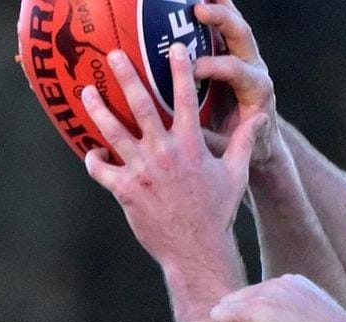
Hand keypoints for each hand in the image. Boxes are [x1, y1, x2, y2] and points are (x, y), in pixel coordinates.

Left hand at [82, 45, 267, 270]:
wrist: (197, 249)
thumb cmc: (217, 212)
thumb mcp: (236, 175)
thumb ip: (243, 142)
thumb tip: (258, 118)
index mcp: (191, 146)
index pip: (185, 99)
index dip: (180, 71)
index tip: (174, 48)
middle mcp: (164, 153)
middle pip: (140, 105)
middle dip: (126, 76)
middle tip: (114, 55)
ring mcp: (142, 171)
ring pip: (112, 132)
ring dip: (97, 108)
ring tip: (87, 91)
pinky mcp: (125, 190)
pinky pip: (101, 169)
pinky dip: (94, 158)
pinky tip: (94, 152)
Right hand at [194, 0, 279, 168]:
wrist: (263, 142)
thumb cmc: (248, 148)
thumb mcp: (233, 150)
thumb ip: (214, 141)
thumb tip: (187, 136)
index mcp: (257, 90)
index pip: (236, 70)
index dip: (214, 67)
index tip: (192, 70)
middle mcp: (255, 68)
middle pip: (242, 36)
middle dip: (222, 22)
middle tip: (198, 11)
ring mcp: (246, 58)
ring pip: (235, 24)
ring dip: (218, 6)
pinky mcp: (234, 54)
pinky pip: (224, 26)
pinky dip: (213, 9)